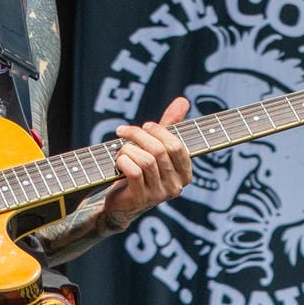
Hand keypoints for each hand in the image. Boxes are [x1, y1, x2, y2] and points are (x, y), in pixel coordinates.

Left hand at [101, 97, 193, 225]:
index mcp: (185, 173)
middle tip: (124, 131)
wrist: (121, 204)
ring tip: (120, 149)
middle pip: (160, 150)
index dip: (159, 131)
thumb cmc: (140, 172)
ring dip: (128, 149)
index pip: (177, 146)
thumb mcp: (156, 149)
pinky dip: (122, 161)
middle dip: (138, 136)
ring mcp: (159, 194)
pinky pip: (133, 172)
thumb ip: (170, 126)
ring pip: (146, 160)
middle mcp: (176, 186)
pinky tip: (118, 161)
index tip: (144, 127)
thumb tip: (183, 100)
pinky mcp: (141, 199)